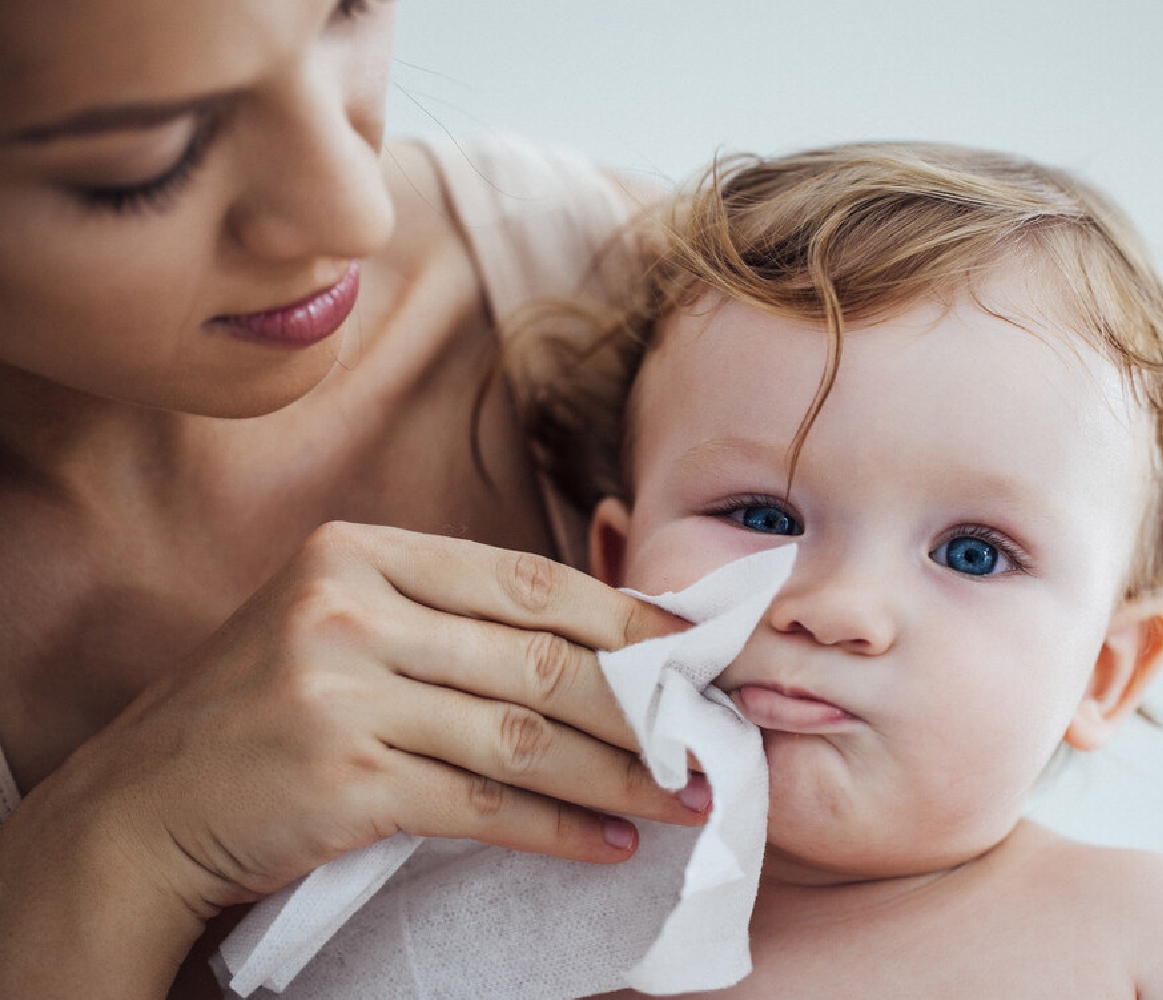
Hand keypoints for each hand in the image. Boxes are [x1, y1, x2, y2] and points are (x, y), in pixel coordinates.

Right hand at [10, 523, 701, 932]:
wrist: (144, 806)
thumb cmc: (262, 709)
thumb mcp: (339, 625)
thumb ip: (447, 618)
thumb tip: (597, 642)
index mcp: (359, 552)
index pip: (525, 579)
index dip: (622, 616)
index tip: (691, 649)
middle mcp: (349, 609)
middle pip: (538, 655)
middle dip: (642, 705)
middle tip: (711, 739)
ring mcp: (341, 692)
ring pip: (523, 733)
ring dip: (620, 776)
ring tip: (685, 801)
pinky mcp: (342, 780)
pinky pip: (482, 803)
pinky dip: (555, 827)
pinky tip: (606, 843)